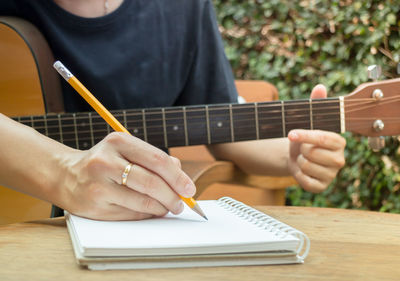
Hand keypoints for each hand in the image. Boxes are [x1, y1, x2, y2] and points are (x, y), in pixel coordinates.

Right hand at [56, 132, 195, 219]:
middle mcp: (106, 162)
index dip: (178, 177)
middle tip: (182, 204)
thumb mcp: (127, 150)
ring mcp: (99, 185)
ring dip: (162, 208)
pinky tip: (151, 211)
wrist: (67, 175)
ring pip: (143, 202)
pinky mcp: (95, 207)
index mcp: (119, 142)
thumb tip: (181, 177)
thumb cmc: (105, 162)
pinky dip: (147, 215)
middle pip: (152, 182)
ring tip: (168, 207)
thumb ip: (155, 159)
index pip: (158, 160)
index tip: (190, 189)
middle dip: (173, 196)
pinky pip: (131, 215)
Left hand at [287, 85, 345, 191]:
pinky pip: (303, 180)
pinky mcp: (320, 187)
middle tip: (302, 148)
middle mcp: (339, 160)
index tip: (291, 133)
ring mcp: (331, 175)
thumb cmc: (304, 137)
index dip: (305, 136)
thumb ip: (315, 103)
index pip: (322, 138)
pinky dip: (297, 174)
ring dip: (298, 161)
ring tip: (302, 157)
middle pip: (311, 153)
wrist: (297, 156)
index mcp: (339, 142)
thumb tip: (320, 87)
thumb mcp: (308, 120)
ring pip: (305, 166)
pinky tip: (301, 169)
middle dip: (300, 149)